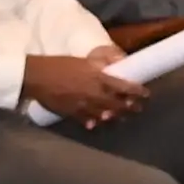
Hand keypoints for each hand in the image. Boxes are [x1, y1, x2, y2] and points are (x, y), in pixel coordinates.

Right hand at [24, 49, 142, 123]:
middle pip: (118, 104)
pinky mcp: (73, 114)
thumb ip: (103, 62)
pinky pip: (88, 121)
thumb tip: (119, 61)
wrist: (38, 77)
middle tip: (138, 108)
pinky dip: (95, 122)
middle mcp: (95, 94)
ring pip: (106, 115)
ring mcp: (85, 107)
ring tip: (123, 117)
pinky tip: (98, 123)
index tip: (145, 93)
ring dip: (117, 117)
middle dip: (131, 107)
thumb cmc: (61, 64)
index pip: (125, 87)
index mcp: (99, 78)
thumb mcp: (85, 60)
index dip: (137, 91)